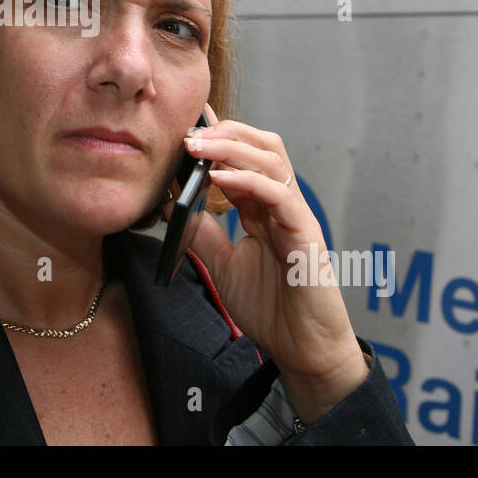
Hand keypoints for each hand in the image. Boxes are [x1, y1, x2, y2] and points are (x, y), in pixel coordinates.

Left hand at [179, 104, 369, 424]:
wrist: (303, 348)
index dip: (217, 140)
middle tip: (188, 134)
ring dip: (232, 148)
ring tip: (198, 148)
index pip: (243, 159)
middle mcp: (282, 205)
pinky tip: (219, 179)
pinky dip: (248, 181)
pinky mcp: (305, 234)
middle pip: (263, 146)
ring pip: (272, 160)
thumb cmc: (272, 308)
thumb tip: (171, 206)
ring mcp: (296, 215)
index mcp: (263, 209)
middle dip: (225, 133)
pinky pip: (280, 195)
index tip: (185, 129)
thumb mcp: (224, 265)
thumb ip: (204, 234)